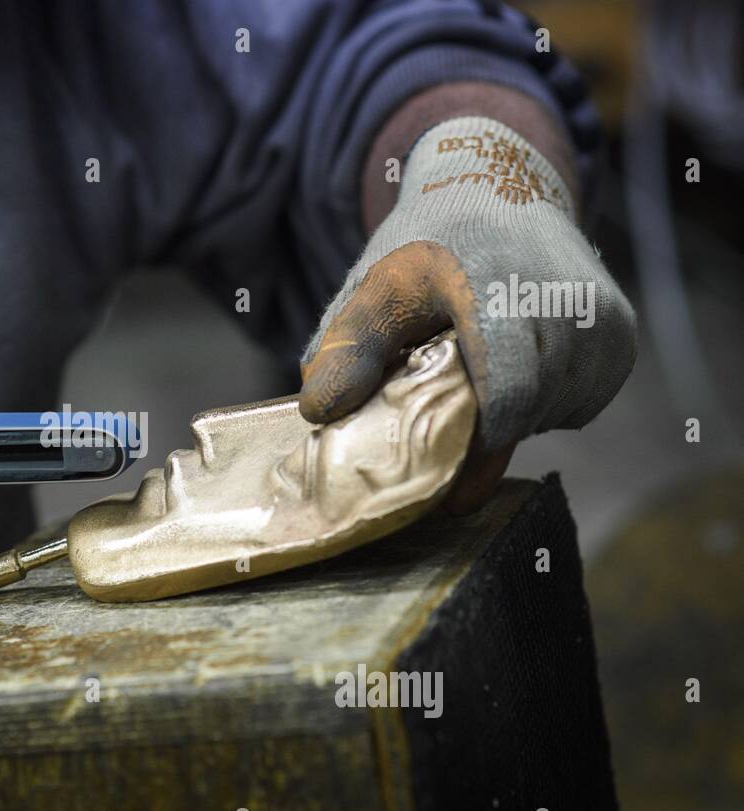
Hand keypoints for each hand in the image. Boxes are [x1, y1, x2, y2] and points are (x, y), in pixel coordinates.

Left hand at [299, 116, 635, 511]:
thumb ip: (347, 350)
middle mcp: (567, 302)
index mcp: (501, 289)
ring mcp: (604, 320)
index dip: (478, 449)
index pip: (508, 397)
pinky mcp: (622, 336)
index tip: (445, 490)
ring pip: (553, 414)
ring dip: (511, 419)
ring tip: (474, 380)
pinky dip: (543, 404)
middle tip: (442, 431)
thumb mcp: (375, 289)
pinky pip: (580, 402)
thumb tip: (320, 412)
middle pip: (526, 415)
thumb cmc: (428, 247)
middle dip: (481, 437)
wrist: (499, 188)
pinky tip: (511, 371)